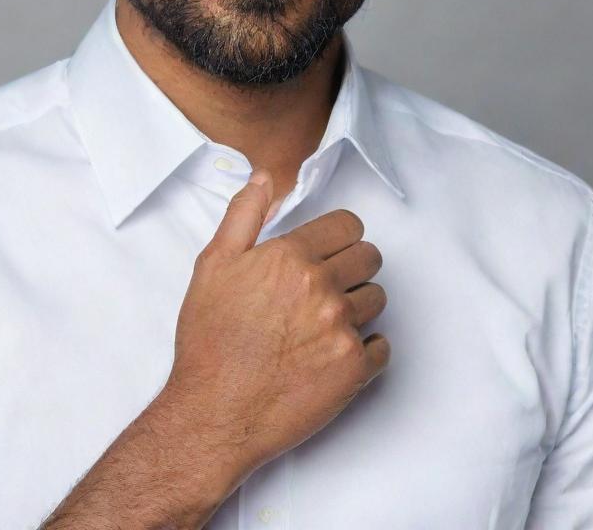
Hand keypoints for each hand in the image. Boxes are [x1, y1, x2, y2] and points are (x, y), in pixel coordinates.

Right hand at [162, 168, 389, 474]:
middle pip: (370, 257)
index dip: (340, 236)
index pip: (349, 225)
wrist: (213, 413)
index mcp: (290, 257)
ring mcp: (341, 330)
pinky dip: (365, 349)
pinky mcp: (354, 370)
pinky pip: (382, 346)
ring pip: (378, 299)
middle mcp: (322, 288)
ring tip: (324, 323)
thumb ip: (244, 215)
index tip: (330, 250)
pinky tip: (333, 353)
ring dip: (358, 306)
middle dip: (353, 266)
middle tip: (327, 286)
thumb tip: (264, 179)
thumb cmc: (210, 341)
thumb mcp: (213, 265)